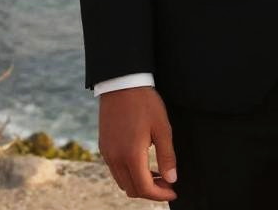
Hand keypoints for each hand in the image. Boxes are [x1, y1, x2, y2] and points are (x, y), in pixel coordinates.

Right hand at [98, 86, 177, 200]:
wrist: (122, 82)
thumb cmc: (144, 103)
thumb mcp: (162, 127)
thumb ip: (167, 156)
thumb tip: (171, 179)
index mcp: (131, 155)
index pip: (144, 188)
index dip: (160, 195)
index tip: (173, 191)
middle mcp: (115, 158)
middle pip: (132, 189)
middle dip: (151, 191)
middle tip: (167, 182)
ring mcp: (107, 153)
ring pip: (122, 181)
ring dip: (139, 183)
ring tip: (156, 172)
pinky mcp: (104, 146)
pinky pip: (115, 169)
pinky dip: (129, 173)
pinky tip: (141, 161)